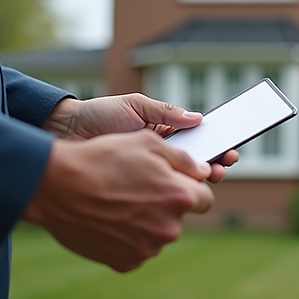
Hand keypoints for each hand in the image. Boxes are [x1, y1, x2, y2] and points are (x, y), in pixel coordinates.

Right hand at [23, 131, 212, 271]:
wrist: (58, 186)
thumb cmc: (103, 158)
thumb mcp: (148, 143)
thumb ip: (183, 159)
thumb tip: (204, 171)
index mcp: (179, 197)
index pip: (205, 199)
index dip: (190, 189)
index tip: (175, 184)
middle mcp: (168, 227)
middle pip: (179, 217)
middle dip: (166, 205)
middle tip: (139, 190)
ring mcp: (147, 248)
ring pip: (158, 234)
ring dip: (147, 221)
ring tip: (119, 202)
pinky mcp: (125, 262)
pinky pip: (137, 249)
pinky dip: (128, 238)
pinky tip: (110, 219)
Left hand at [43, 93, 238, 182]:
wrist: (66, 133)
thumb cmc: (100, 115)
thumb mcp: (136, 106)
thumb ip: (166, 112)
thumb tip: (198, 118)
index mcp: (165, 132)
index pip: (199, 140)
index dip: (218, 144)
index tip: (231, 147)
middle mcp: (161, 153)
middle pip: (197, 162)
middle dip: (216, 163)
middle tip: (225, 164)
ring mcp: (149, 171)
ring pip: (182, 179)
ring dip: (200, 179)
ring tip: (211, 176)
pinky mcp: (136, 187)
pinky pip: (159, 191)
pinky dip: (174, 192)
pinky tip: (183, 191)